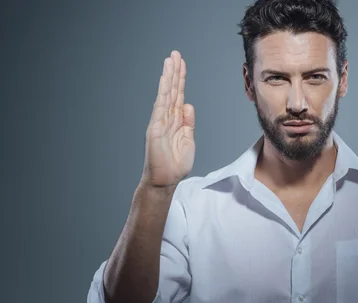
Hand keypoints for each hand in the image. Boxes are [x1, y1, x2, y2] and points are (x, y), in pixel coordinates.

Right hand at [140, 50, 195, 188]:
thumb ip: (189, 123)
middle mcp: (166, 118)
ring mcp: (160, 121)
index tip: (181, 64)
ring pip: (166, 94)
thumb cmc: (176, 163)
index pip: (178, 95)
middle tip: (175, 54)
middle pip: (172, 90)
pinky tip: (165, 79)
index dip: (180, 79)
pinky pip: (160, 106)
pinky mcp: (155, 127)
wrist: (166, 180)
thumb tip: (188, 105)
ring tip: (170, 60)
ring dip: (168, 77)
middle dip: (174, 72)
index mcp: (176, 120)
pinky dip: (163, 92)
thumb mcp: (188, 140)